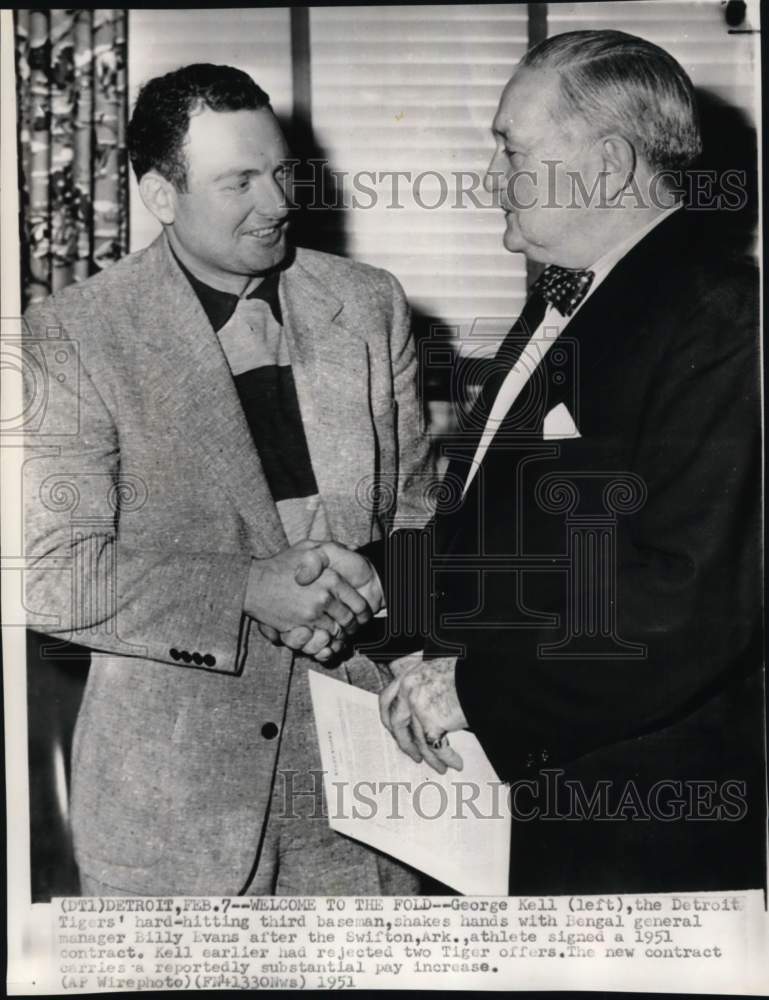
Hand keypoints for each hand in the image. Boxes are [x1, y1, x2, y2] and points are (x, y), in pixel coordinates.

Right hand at [260, 542, 383, 661]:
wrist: (253, 583)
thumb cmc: (280, 564)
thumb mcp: (308, 547)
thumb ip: (332, 547)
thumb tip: (354, 549)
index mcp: (332, 578)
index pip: (358, 603)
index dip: (362, 612)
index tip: (359, 615)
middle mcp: (325, 596)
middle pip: (349, 620)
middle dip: (351, 626)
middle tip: (349, 627)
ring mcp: (313, 613)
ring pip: (336, 632)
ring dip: (338, 635)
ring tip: (336, 632)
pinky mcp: (301, 626)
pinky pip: (321, 640)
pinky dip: (324, 642)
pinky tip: (322, 636)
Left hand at [379, 656, 466, 772]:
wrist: (483, 675)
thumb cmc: (467, 670)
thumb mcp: (439, 665)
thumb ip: (424, 679)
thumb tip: (422, 694)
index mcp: (409, 675)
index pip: (387, 698)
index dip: (389, 717)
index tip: (392, 729)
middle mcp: (408, 690)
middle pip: (397, 722)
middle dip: (405, 742)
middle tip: (412, 753)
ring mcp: (418, 706)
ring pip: (417, 739)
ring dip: (428, 756)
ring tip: (438, 766)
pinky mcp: (431, 722)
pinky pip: (435, 747)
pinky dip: (446, 758)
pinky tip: (453, 763)